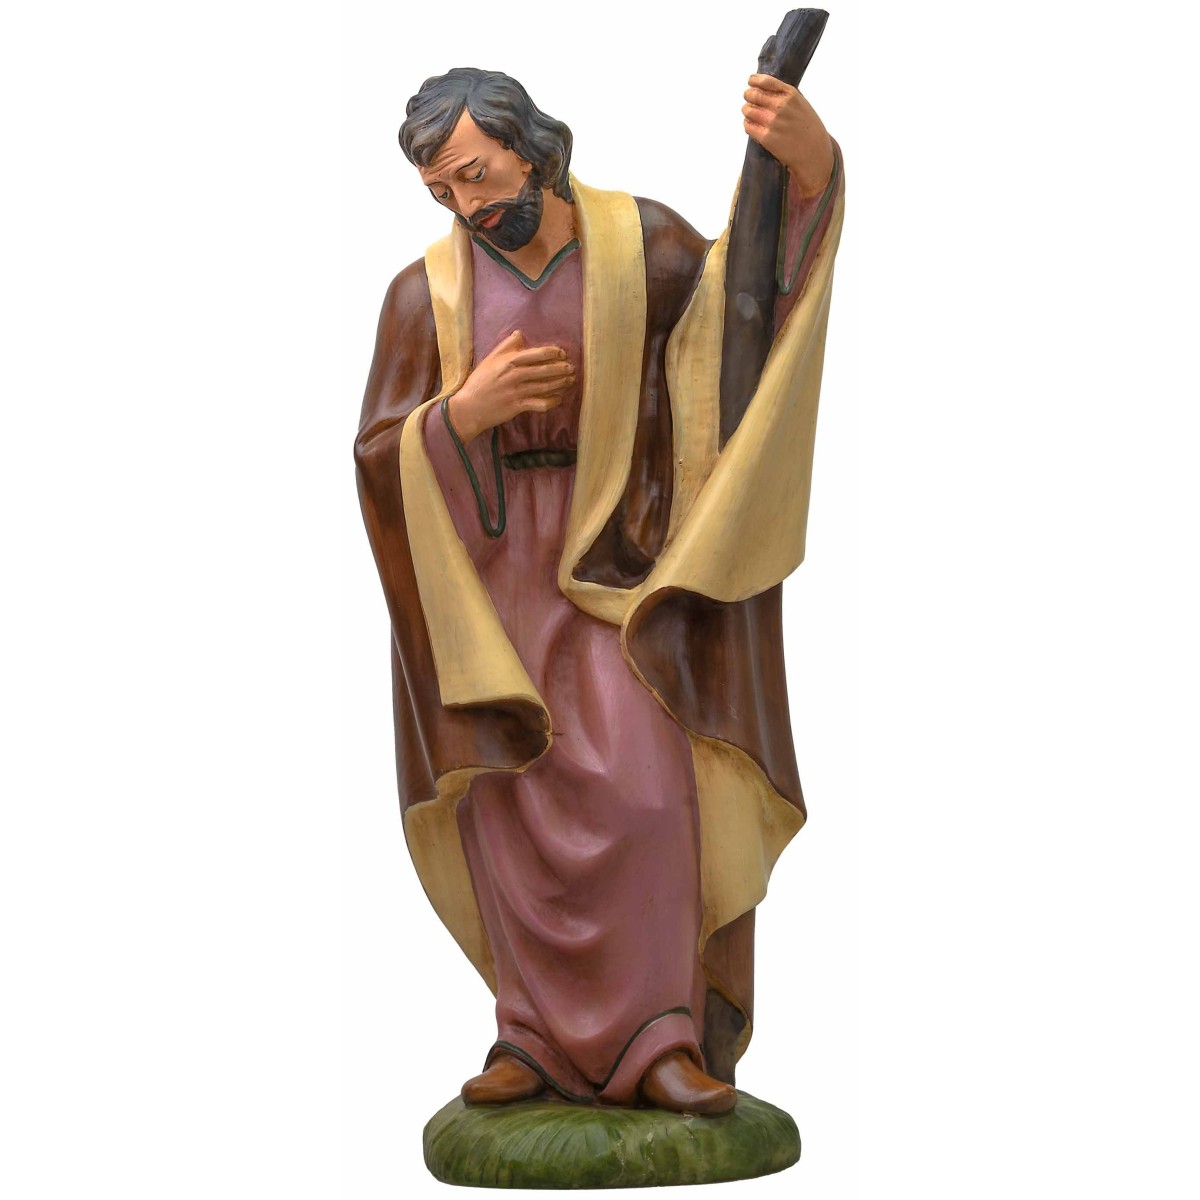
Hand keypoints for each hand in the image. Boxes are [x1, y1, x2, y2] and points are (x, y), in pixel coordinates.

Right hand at [446, 330, 575, 443]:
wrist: (469, 407)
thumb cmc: (479, 382)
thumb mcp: (489, 360)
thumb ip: (506, 346)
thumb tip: (519, 333)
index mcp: (508, 361)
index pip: (536, 354)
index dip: (552, 353)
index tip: (562, 354)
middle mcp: (514, 375)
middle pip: (544, 370)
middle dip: (561, 369)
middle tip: (571, 369)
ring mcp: (517, 391)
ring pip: (545, 386)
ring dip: (560, 384)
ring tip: (570, 381)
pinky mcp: (518, 406)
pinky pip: (540, 404)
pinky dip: (552, 402)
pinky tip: (558, 400)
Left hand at [742, 74, 834, 196]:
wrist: (813, 153)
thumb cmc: (808, 128)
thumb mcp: (801, 104)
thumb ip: (785, 95)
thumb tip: (765, 88)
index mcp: (790, 94)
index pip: (765, 81)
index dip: (754, 81)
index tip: (751, 82)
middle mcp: (780, 106)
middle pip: (752, 94)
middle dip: (748, 95)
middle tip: (749, 99)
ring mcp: (772, 122)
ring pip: (747, 110)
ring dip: (747, 110)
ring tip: (751, 114)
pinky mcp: (766, 137)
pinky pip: (748, 126)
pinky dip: (748, 124)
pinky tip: (753, 125)